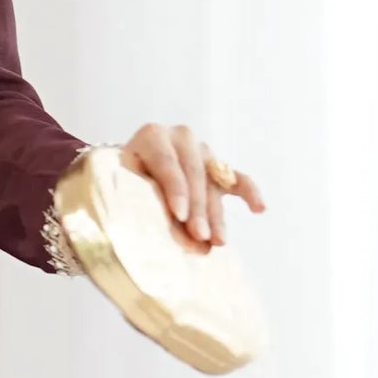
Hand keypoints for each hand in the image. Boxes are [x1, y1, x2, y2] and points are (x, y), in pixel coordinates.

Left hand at [117, 123, 265, 251]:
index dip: (175, 190)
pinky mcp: (216, 167)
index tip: (180, 215)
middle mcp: (180, 138)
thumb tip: (149, 232)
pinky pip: (237, 178)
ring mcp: (202, 152)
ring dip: (216, 214)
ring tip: (218, 241)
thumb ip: (133, 198)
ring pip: (212, 184)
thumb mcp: (118, 183)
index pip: (167, 162)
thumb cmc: (119, 181)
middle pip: (193, 175)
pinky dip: (249, 192)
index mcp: (151, 136)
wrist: (127, 170)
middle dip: (197, 208)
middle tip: (198, 236)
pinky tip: (259, 209)